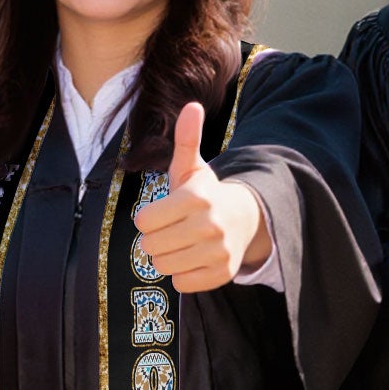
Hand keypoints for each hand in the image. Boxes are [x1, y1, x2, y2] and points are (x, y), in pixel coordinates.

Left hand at [132, 101, 269, 291]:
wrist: (244, 219)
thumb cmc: (205, 193)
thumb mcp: (192, 167)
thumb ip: (186, 139)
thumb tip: (191, 105)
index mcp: (197, 198)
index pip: (144, 222)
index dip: (147, 219)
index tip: (161, 214)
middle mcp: (210, 226)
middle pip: (150, 247)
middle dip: (155, 239)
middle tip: (170, 230)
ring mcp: (218, 252)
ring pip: (163, 267)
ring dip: (166, 257)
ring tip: (180, 244)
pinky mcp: (222, 274)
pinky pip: (181, 283)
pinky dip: (182, 274)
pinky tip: (192, 258)